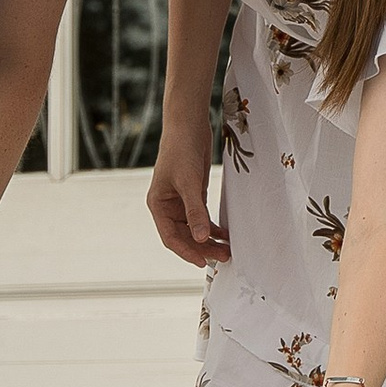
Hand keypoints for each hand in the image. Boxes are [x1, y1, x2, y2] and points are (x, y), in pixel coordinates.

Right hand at [148, 137, 229, 270]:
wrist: (188, 125)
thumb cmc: (181, 149)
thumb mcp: (189, 182)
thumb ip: (195, 211)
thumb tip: (201, 238)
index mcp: (158, 205)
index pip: (171, 237)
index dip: (186, 252)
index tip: (203, 262)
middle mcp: (167, 206)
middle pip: (184, 236)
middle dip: (202, 248)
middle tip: (223, 256)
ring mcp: (180, 202)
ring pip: (194, 229)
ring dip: (209, 240)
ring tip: (227, 250)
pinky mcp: (193, 195)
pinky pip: (202, 218)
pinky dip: (212, 227)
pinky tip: (225, 234)